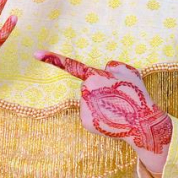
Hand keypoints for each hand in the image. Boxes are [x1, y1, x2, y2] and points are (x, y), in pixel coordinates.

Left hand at [36, 51, 171, 177]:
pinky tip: (111, 117)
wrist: (141, 123)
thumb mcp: (129, 71)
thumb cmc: (136, 93)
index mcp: (94, 75)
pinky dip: (99, 114)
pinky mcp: (85, 122)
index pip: (72, 65)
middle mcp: (85, 91)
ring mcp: (84, 107)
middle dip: (99, 88)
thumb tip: (104, 69)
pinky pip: (89, 113)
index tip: (35, 54)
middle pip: (87, 86)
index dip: (53, 58)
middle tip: (116, 95)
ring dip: (100, 102)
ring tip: (116, 107)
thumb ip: (113, 66)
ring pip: (89, 100)